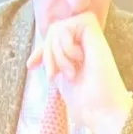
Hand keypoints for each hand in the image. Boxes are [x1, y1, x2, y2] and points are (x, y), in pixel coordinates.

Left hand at [26, 12, 132, 133]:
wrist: (101, 108)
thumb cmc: (85, 102)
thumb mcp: (60, 79)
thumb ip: (53, 64)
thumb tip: (33, 60)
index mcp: (79, 52)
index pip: (53, 40)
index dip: (41, 50)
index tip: (31, 66)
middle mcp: (85, 42)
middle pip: (53, 31)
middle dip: (47, 52)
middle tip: (54, 75)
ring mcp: (90, 37)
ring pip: (58, 27)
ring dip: (57, 53)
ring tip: (69, 72)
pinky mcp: (94, 32)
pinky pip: (68, 25)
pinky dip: (66, 45)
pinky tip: (78, 59)